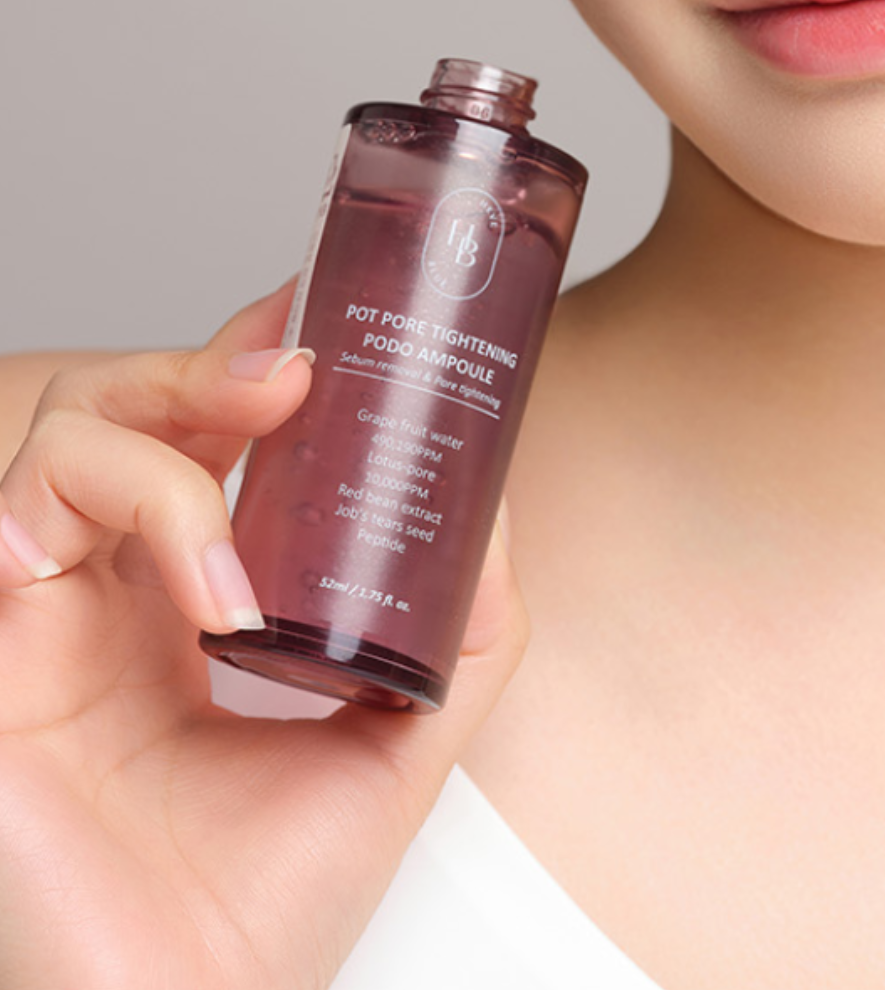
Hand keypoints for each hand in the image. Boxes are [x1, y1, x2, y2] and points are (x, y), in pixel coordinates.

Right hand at [0, 282, 528, 989]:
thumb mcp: (400, 734)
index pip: (205, 444)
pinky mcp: (0, 640)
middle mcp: (115, 588)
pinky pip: (33, 509)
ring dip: (180, 439)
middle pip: (137, 410)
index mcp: (191, 599)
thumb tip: (497, 516)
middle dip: (212, 367)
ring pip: (78, 433)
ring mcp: (50, 607)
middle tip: (301, 370)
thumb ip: (461, 631)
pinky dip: (143, 516)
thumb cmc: (277, 894)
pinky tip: (212, 597)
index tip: (318, 329)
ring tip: (261, 510)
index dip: (247, 370)